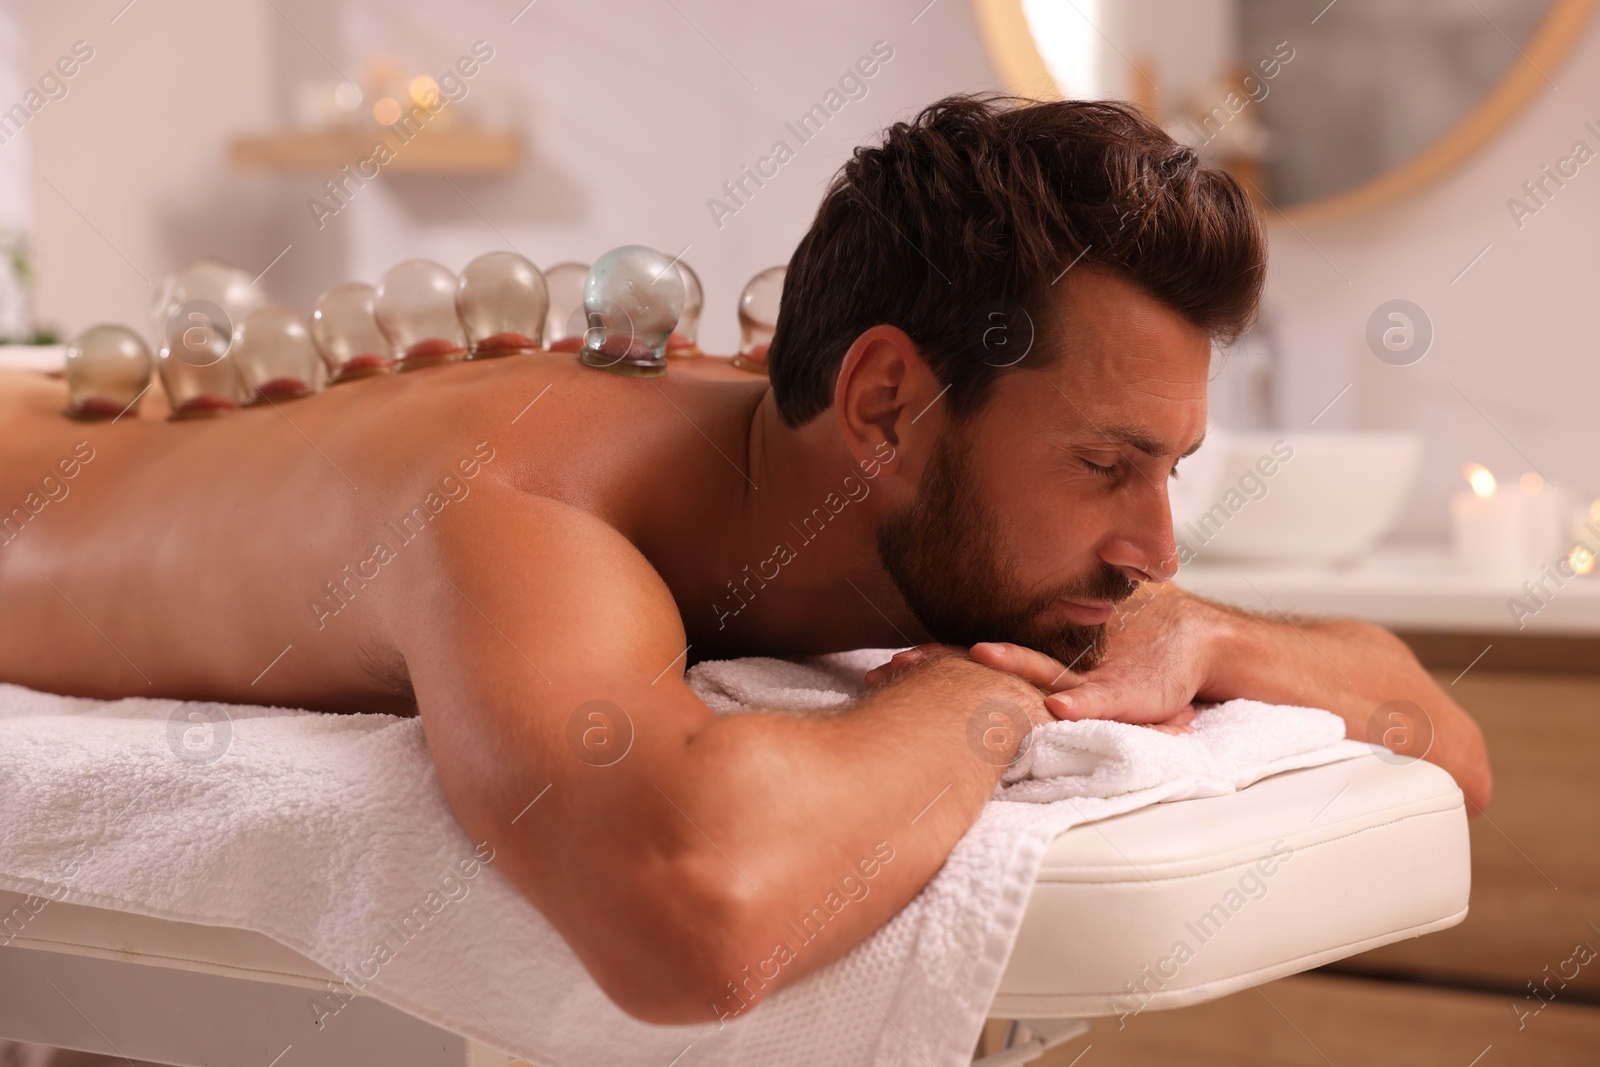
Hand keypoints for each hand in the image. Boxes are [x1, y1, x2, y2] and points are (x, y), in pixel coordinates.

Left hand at [866, 632, 1198, 735]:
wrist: (1192, 640)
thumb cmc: (1123, 667)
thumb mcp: (1069, 689)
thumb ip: (1023, 693)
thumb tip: (955, 712)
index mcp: (1034, 667)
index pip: (969, 663)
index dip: (929, 663)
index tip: (884, 668)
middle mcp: (1053, 668)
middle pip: (990, 663)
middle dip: (943, 664)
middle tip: (895, 666)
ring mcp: (1086, 679)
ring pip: (1036, 672)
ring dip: (1008, 667)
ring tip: (978, 657)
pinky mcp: (1125, 694)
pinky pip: (1098, 701)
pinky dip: (1079, 704)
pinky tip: (1057, 709)